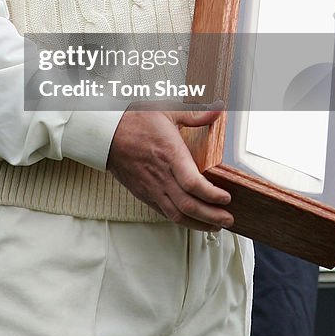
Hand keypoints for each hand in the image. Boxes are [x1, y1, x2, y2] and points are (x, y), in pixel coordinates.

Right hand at [107, 106, 233, 231]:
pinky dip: (181, 220)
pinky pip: (164, 213)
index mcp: (170, 154)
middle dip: (212, 216)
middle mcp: (161, 175)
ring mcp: (151, 187)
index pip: (193, 184)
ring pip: (177, 214)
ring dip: (199, 224)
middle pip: (189, 205)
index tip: (226, 197)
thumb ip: (196, 114)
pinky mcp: (144, 194)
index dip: (212, 195)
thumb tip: (218, 109)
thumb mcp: (167, 111)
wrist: (106, 134)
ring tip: (215, 226)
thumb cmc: (134, 122)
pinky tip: (192, 220)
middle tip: (228, 219)